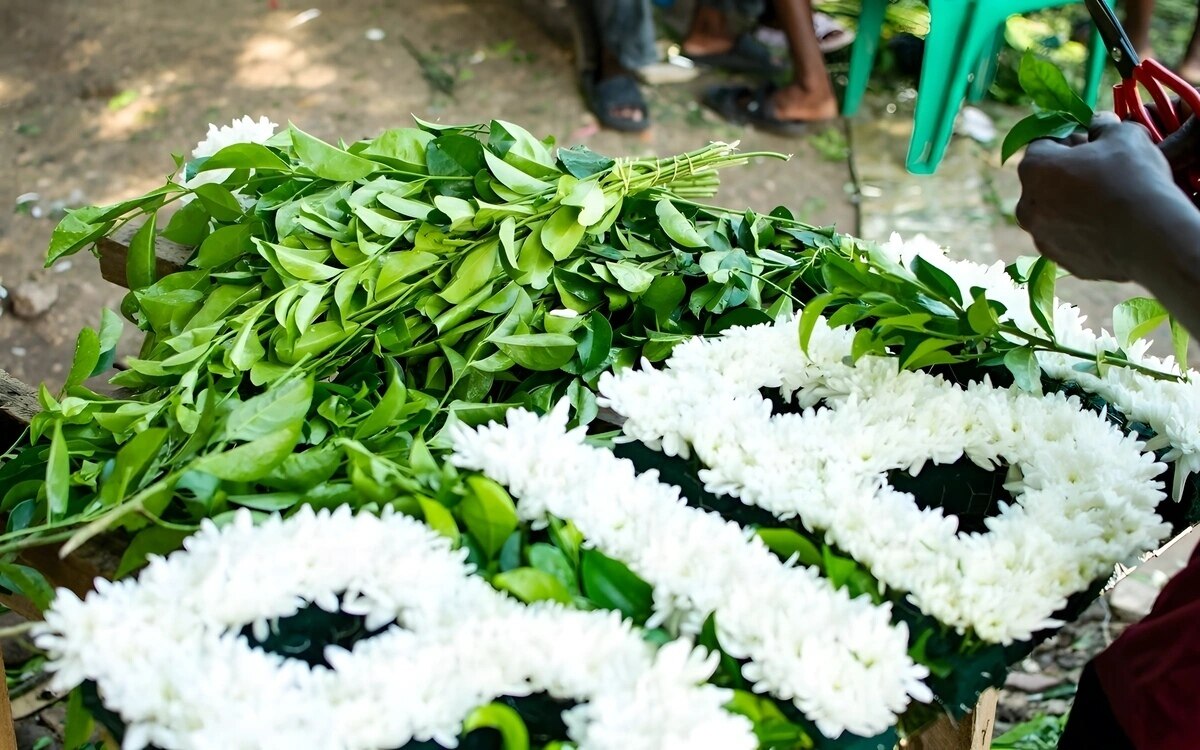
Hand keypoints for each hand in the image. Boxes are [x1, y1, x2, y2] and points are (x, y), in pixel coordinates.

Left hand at [1016, 113, 1192, 282]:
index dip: (1067, 138)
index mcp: (1034, 169)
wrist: (1150, 237)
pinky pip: (1067, 237)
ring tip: (1106, 200)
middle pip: (1043, 181)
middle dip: (1066, 172)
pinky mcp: (1059, 259)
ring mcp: (1041, 237)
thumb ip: (1103, 126)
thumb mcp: (1123, 136)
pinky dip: (1081, 230)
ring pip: (1053, 212)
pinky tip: (1107, 226)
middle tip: (1101, 170)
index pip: (1042, 144)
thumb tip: (1098, 124)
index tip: (1089, 141)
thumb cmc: (1132, 179)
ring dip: (1071, 203)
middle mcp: (1026, 205)